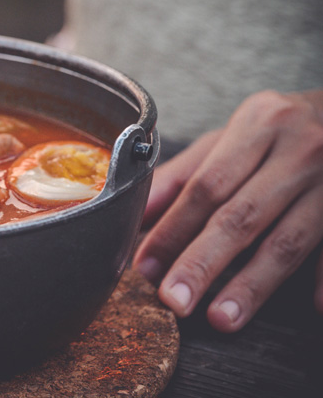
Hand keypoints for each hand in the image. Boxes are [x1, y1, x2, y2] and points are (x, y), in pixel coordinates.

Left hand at [134, 90, 322, 331]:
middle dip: (203, 262)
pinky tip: (314, 308)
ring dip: (253, 284)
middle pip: (241, 215)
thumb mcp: (232, 136)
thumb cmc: (281, 131)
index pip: (206, 185)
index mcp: (258, 125)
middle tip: (174, 300)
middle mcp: (298, 149)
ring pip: (288, 240)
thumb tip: (138, 209)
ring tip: (221, 318)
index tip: (147, 265)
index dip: (173, 228)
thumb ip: (183, 173)